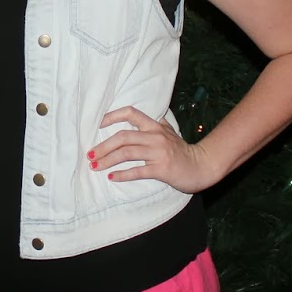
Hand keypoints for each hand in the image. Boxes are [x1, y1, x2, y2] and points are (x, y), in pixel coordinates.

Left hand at [90, 105, 221, 192]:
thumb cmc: (182, 150)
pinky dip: (122, 174)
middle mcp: (155, 136)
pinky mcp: (161, 169)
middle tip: (90, 154)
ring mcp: (158, 153)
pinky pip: (138, 171)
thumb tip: (135, 117)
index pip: (131, 113)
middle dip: (103, 146)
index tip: (98, 125)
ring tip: (95, 166)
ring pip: (127, 153)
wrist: (202, 166)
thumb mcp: (168, 132)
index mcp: (155, 126)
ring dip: (108, 160)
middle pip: (123, 136)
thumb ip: (154, 124)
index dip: (112, 116)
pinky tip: (111, 177)